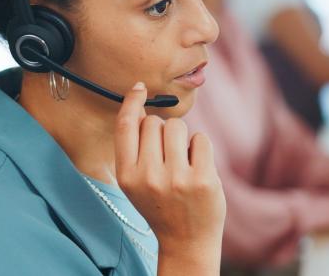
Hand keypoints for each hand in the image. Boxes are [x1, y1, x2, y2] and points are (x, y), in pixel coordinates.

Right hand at [114, 82, 224, 273]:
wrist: (186, 242)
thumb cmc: (160, 204)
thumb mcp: (136, 181)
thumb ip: (135, 148)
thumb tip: (140, 106)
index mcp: (127, 176)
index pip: (126, 126)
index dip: (132, 102)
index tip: (139, 87)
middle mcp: (148, 176)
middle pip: (155, 123)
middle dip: (162, 131)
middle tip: (167, 156)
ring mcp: (177, 179)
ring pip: (177, 126)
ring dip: (182, 137)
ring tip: (182, 161)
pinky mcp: (202, 179)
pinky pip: (200, 138)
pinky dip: (200, 147)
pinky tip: (197, 167)